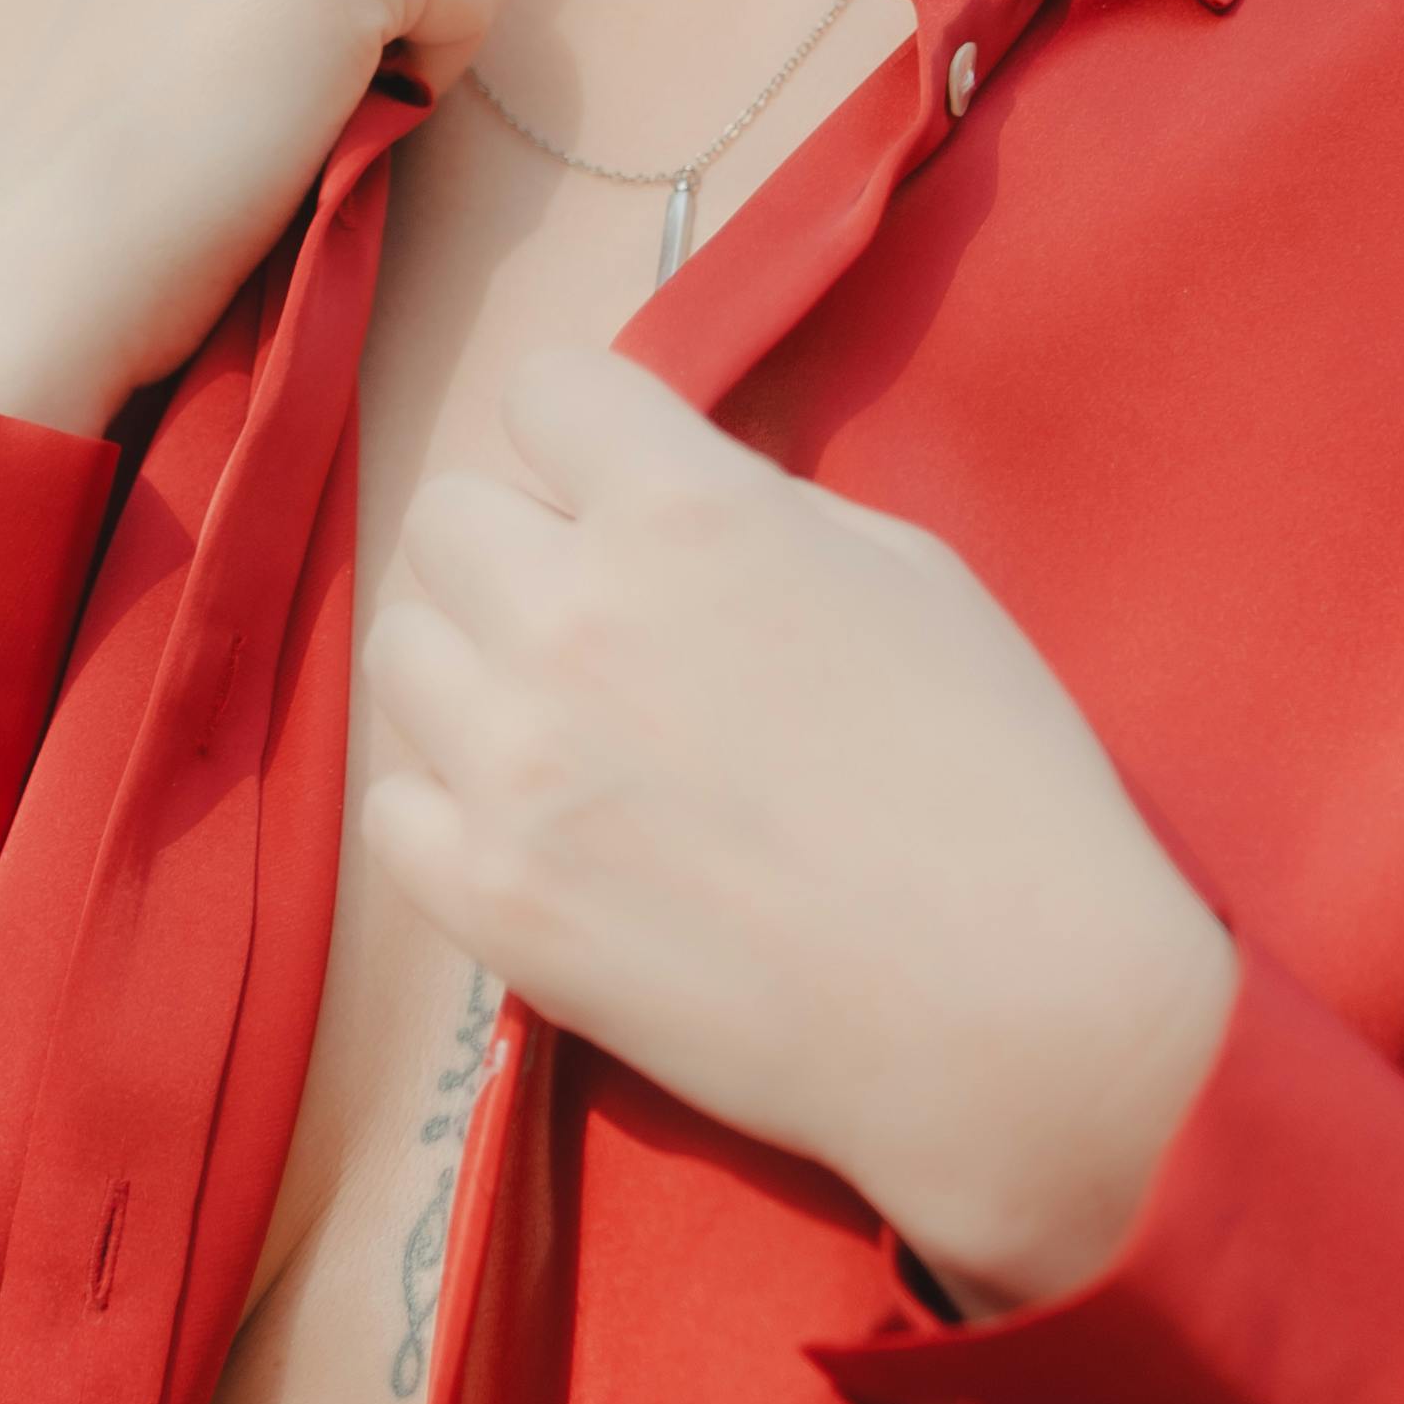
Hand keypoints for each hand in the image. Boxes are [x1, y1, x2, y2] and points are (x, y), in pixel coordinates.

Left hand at [357, 345, 1234, 1314]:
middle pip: (447, 519)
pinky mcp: (490, 899)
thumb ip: (759, 512)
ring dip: (472, 673)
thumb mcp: (911, 577)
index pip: (543, 391)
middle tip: (599, 627)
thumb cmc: (997, 783)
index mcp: (687, 513)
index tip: (623, 498)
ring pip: (401, 653)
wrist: (1011, 1012)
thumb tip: (666, 501)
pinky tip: (543, 834)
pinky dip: (452, 812)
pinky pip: (392, 807)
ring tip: (566, 733)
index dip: (589, 442)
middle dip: (520, 552)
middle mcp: (573, 617)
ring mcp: (513, 765)